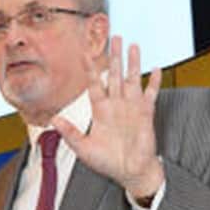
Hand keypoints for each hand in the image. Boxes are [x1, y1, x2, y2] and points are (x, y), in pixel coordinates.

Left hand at [52, 36, 163, 198]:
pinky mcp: (146, 114)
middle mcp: (116, 105)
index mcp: (100, 110)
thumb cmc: (107, 162)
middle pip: (114, 74)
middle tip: (115, 36)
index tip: (85, 52)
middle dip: (114, 56)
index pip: (94, 83)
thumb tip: (53, 121)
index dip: (90, 68)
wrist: (130, 173)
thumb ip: (70, 133)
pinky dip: (154, 82)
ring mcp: (132, 108)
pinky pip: (151, 94)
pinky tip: (156, 69)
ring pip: (132, 79)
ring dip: (132, 62)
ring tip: (133, 45)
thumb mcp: (83, 149)